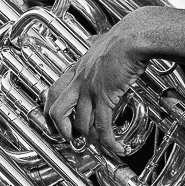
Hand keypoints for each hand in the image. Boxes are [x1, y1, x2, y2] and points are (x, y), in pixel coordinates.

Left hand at [43, 9, 154, 153]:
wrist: (134, 37)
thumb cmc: (122, 38)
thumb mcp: (101, 42)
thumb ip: (95, 46)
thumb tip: (95, 41)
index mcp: (76, 69)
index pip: (53, 93)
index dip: (50, 112)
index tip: (54, 123)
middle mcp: (79, 81)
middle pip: (57, 112)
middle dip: (62, 130)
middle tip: (71, 139)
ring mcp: (90, 90)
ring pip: (81, 124)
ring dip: (91, 139)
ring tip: (100, 146)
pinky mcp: (105, 96)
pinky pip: (103, 126)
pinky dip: (108, 141)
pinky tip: (116, 147)